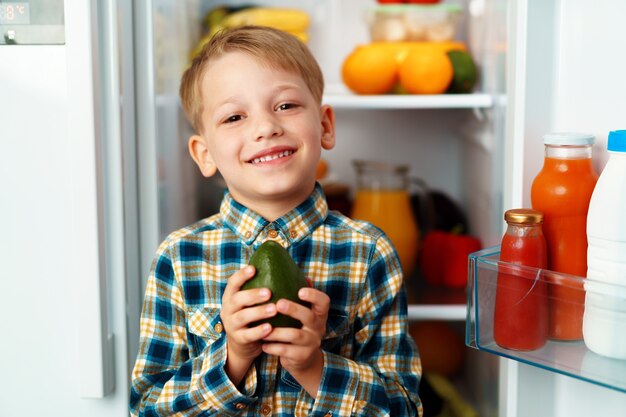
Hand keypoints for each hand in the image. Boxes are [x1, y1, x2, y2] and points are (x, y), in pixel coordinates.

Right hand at [220, 265, 277, 383]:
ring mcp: (232, 325)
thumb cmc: (252, 316)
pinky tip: (270, 328)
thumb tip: (284, 266)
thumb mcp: (251, 302)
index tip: (253, 268)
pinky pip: (248, 335)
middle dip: (252, 295)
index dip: (241, 275)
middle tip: (268, 292)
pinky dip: (258, 331)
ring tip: (273, 309)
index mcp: (231, 297)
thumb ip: (262, 288)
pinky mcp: (239, 339)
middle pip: (236, 299)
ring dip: (258, 312)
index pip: (232, 283)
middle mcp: (228, 309)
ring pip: (242, 317)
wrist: (242, 344)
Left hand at [261, 287, 329, 393]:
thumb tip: (300, 274)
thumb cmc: (300, 328)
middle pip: (309, 317)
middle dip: (294, 309)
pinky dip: (273, 347)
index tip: (300, 290)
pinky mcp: (302, 356)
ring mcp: (311, 343)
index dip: (314, 295)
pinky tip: (263, 343)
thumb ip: (302, 297)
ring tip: (264, 327)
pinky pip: (286, 351)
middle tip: (278, 304)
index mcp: (319, 314)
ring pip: (295, 335)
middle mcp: (318, 328)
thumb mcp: (304, 313)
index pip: (323, 302)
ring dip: (278, 331)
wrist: (304, 360)